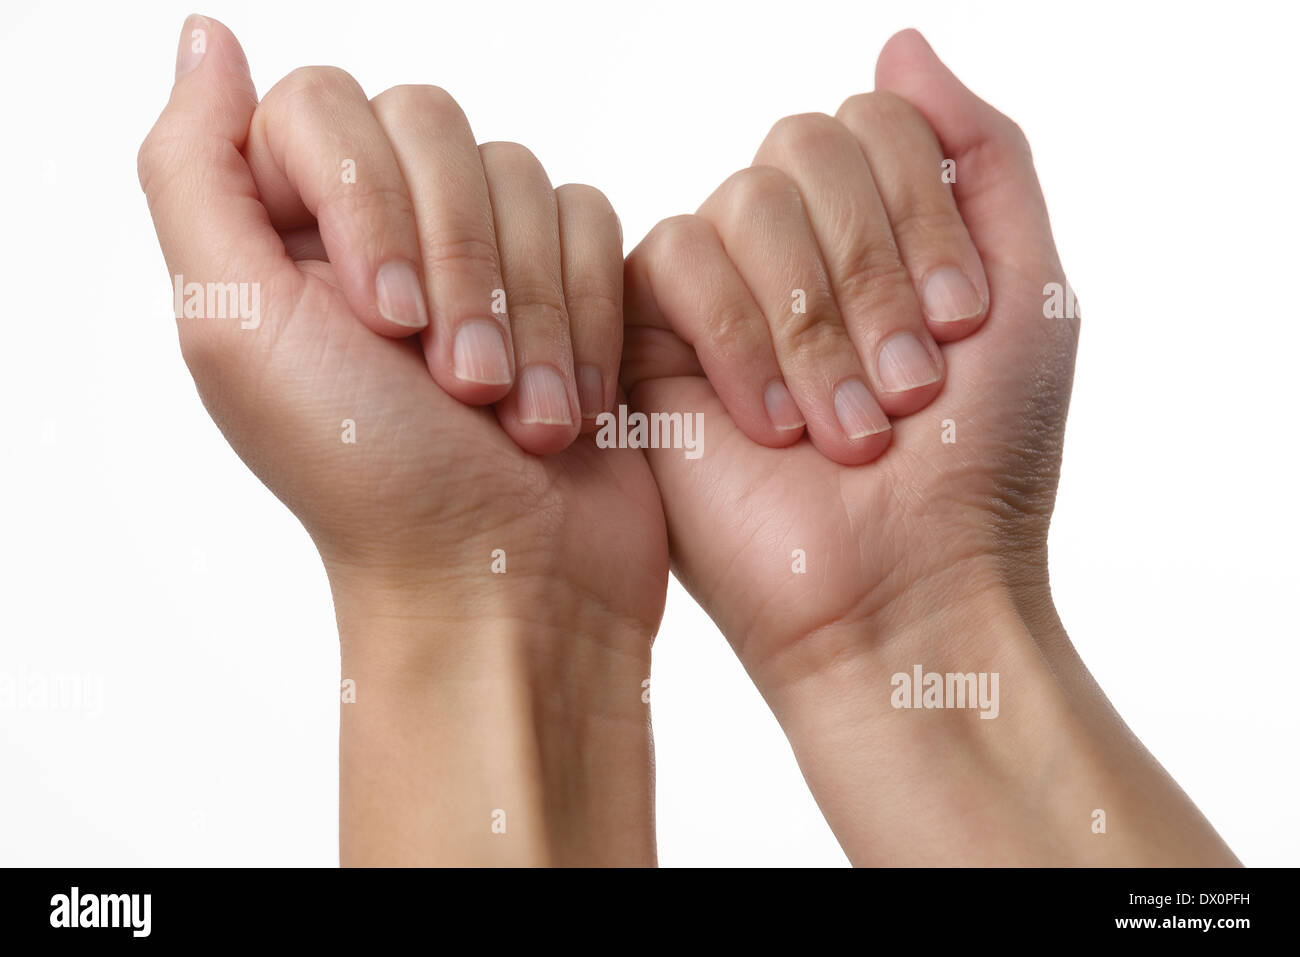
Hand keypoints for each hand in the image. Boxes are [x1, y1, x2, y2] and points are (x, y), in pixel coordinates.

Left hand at [140, 16, 665, 864]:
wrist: (506, 584)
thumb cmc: (369, 482)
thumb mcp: (237, 330)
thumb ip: (192, 173)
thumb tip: (208, 39)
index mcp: (290, 236)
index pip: (329, 108)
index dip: (369, 200)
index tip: (384, 324)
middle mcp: (386, 231)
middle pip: (439, 128)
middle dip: (460, 265)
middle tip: (456, 384)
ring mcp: (485, 256)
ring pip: (526, 176)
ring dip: (528, 311)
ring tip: (517, 417)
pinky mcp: (571, 285)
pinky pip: (595, 222)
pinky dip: (584, 319)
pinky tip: (568, 407)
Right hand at [624, 29, 1234, 863]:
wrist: (900, 592)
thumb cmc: (975, 466)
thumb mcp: (1026, 293)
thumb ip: (982, 155)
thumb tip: (900, 41)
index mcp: (872, 227)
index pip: (876, 121)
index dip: (921, 212)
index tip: (960, 328)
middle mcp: (791, 246)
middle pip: (804, 143)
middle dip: (871, 267)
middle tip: (908, 387)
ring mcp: (716, 290)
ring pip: (743, 199)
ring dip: (815, 319)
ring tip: (847, 428)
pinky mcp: (646, 341)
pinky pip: (671, 258)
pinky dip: (739, 336)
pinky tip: (770, 426)